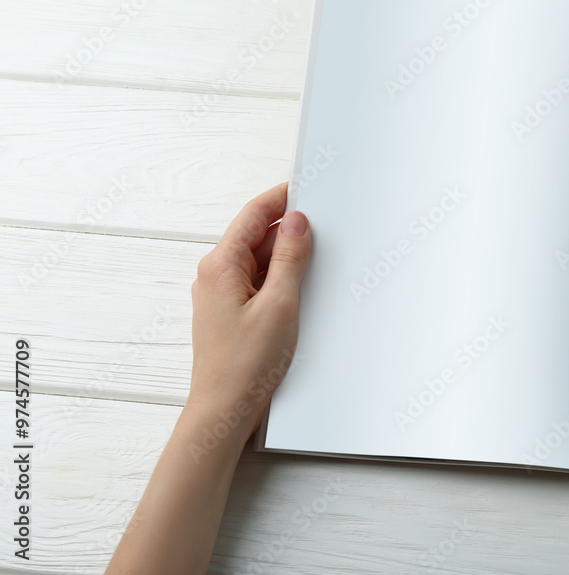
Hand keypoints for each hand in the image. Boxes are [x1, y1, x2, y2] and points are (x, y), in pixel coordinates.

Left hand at [108, 183, 312, 574]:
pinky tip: (300, 290)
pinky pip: (257, 282)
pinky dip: (279, 279)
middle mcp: (215, 274)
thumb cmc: (246, 365)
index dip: (282, 198)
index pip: (254, 214)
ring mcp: (221, 294)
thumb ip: (289, 258)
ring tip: (315, 264)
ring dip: (285, 257)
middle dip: (289, 230)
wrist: (224, 411)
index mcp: (220, 265)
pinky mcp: (230, 312)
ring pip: (258, 260)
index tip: (307, 187)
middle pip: (256, 235)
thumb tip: (297, 222)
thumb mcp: (280, 304)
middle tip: (323, 228)